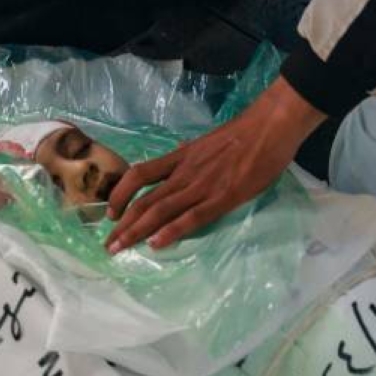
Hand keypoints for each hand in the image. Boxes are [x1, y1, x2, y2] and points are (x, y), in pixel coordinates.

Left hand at [105, 76, 325, 252]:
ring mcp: (201, 185)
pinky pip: (191, 217)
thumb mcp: (206, 142)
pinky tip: (156, 245)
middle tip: (108, 245)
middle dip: (123, 224)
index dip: (120, 193)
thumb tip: (178, 155)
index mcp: (180, 158)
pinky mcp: (221, 197)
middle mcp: (184, 172)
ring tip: (120, 248)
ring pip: (161, 209)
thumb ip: (190, 154)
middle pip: (145, 198)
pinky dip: (172, 231)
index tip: (111, 213)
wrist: (267, 127)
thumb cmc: (241, 134)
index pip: (140, 174)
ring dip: (137, 231)